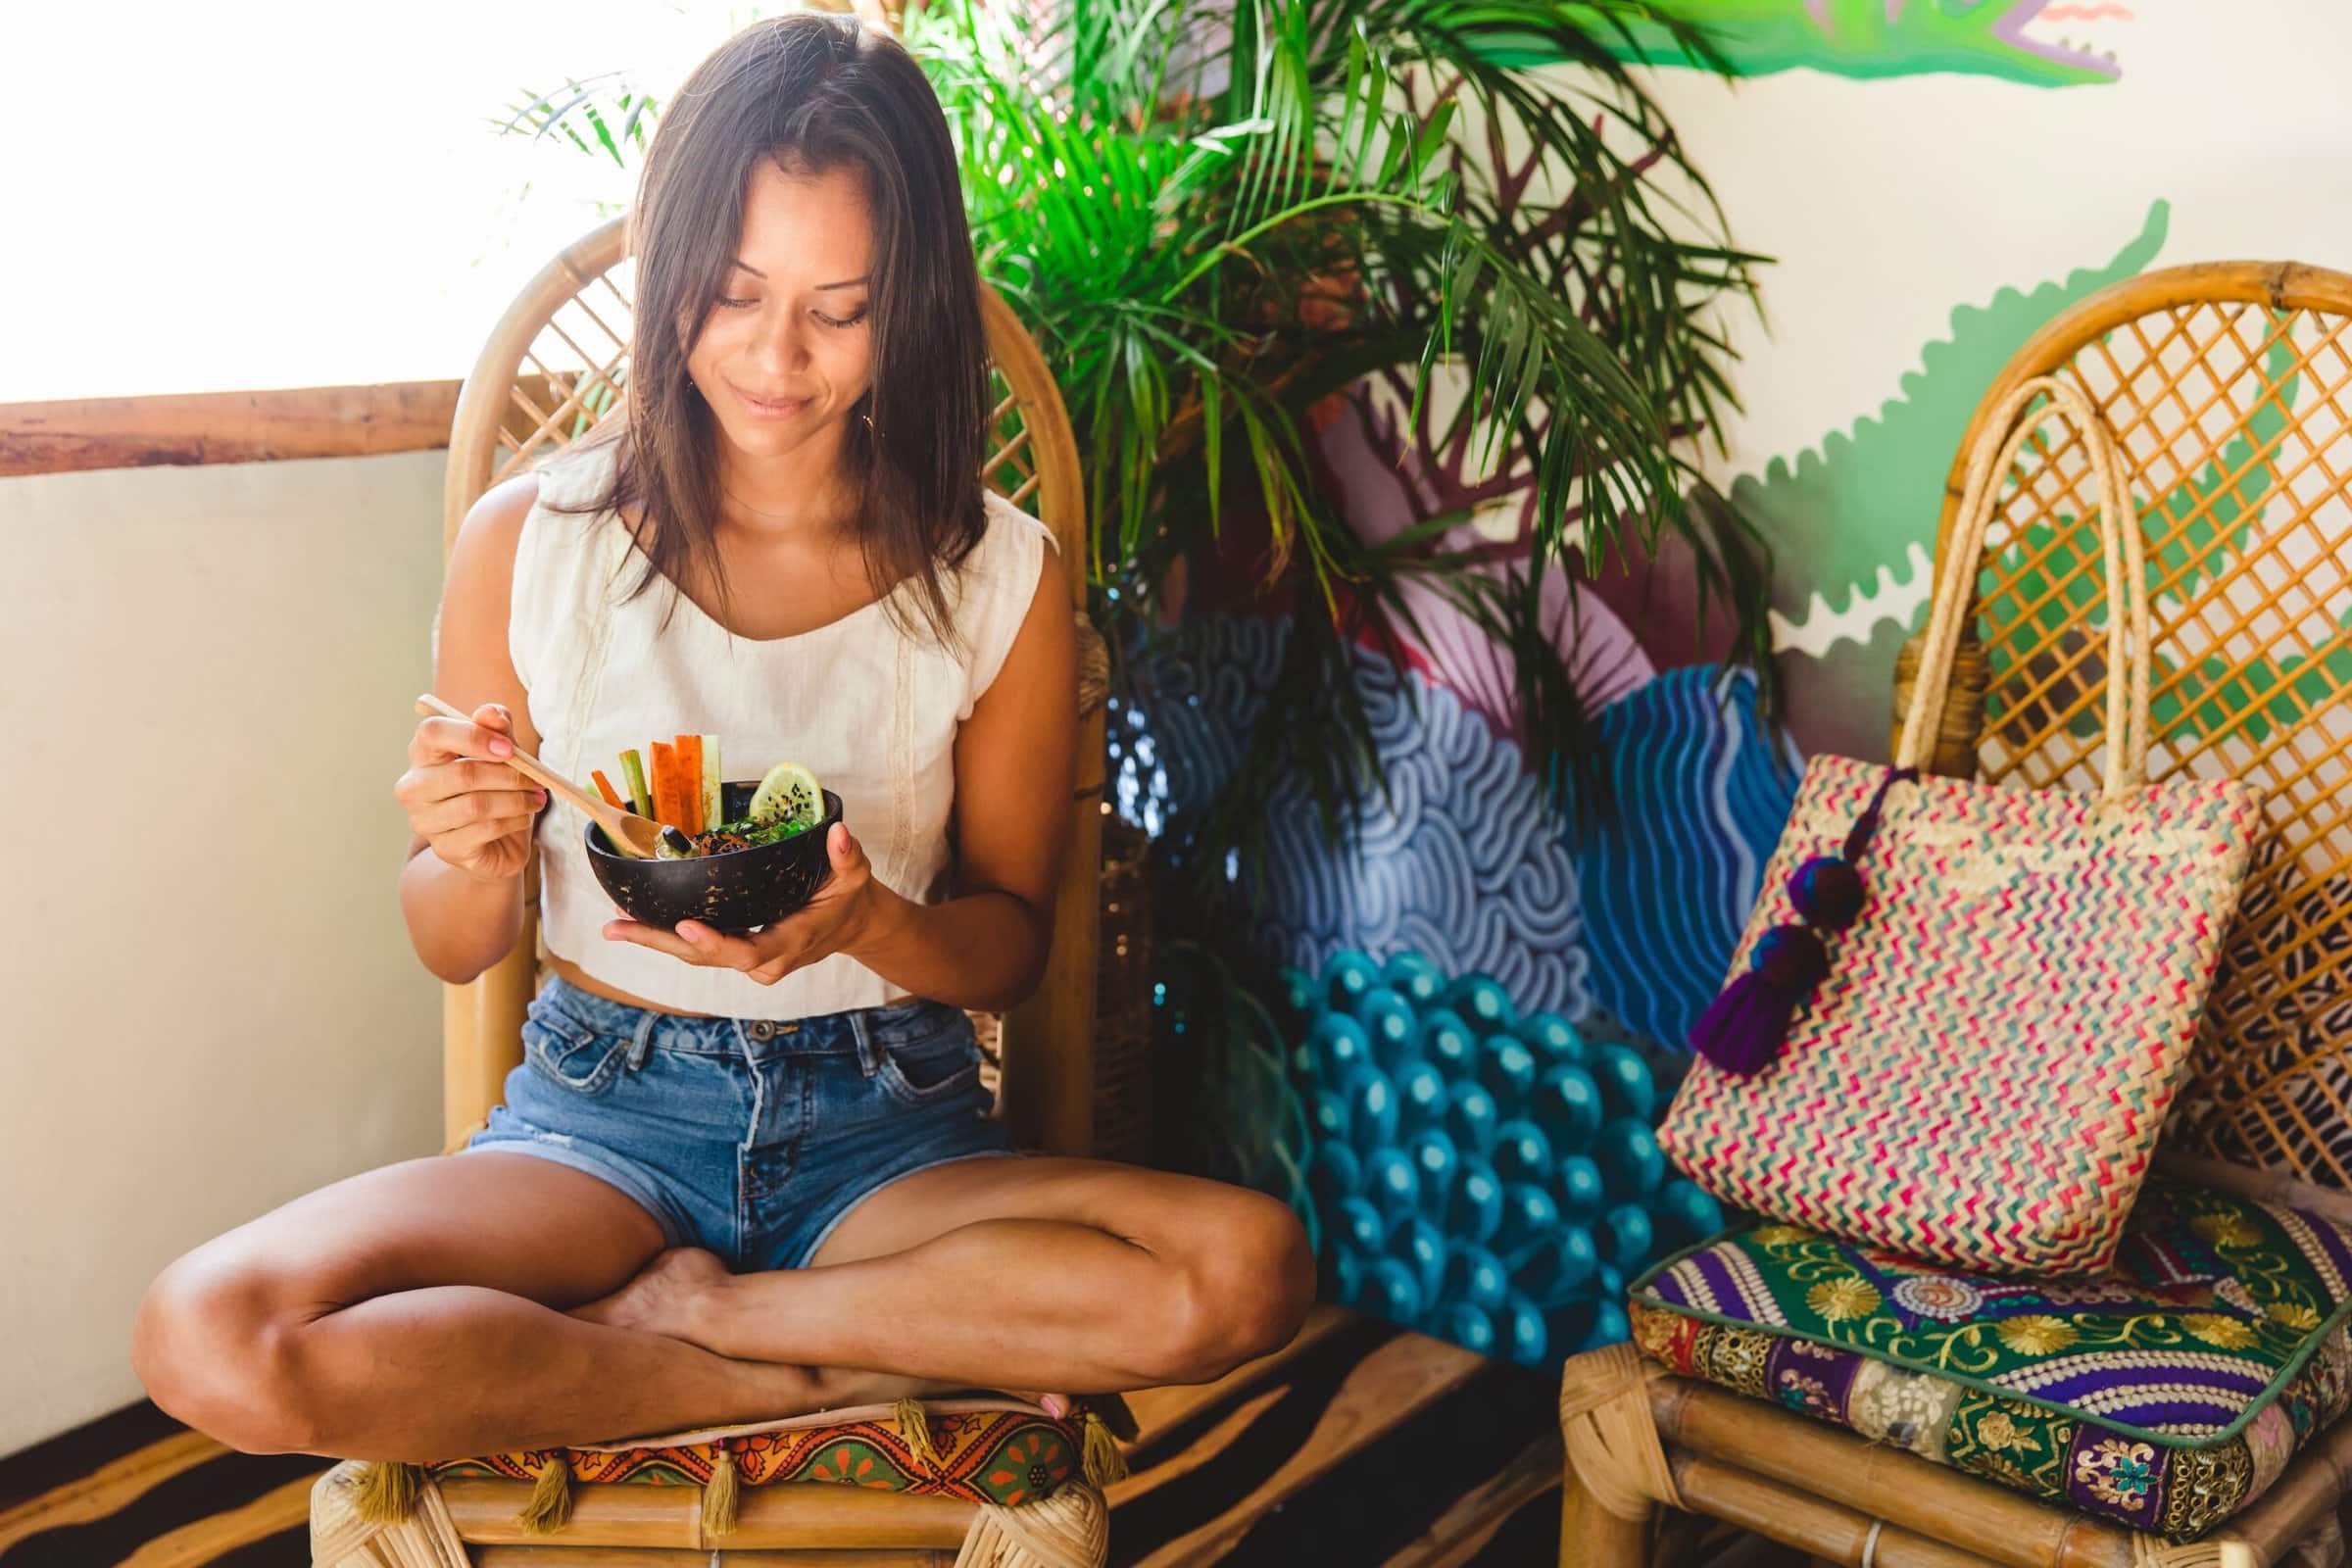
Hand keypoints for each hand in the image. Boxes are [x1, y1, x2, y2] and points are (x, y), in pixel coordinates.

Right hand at [393, 701, 544, 883]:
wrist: (498, 839)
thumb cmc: (496, 786)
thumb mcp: (502, 752)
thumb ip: (497, 729)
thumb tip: (490, 713)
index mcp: (422, 753)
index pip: (432, 732)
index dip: (473, 736)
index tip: (509, 748)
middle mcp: (413, 787)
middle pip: (461, 774)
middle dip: (508, 775)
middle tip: (536, 777)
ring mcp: (425, 821)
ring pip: (477, 805)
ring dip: (516, 800)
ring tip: (536, 797)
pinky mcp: (445, 848)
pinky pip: (485, 830)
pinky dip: (513, 821)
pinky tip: (524, 817)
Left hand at [603, 821, 878, 984]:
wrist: (850, 924)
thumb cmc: (848, 898)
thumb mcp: (855, 876)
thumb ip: (847, 857)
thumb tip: (839, 833)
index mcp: (790, 941)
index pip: (748, 950)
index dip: (714, 942)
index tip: (683, 926)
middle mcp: (764, 959)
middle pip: (705, 957)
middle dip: (659, 943)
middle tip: (618, 928)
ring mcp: (747, 960)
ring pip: (695, 956)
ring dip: (653, 940)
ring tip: (614, 923)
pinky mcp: (736, 952)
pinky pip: (697, 949)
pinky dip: (665, 936)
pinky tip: (633, 920)